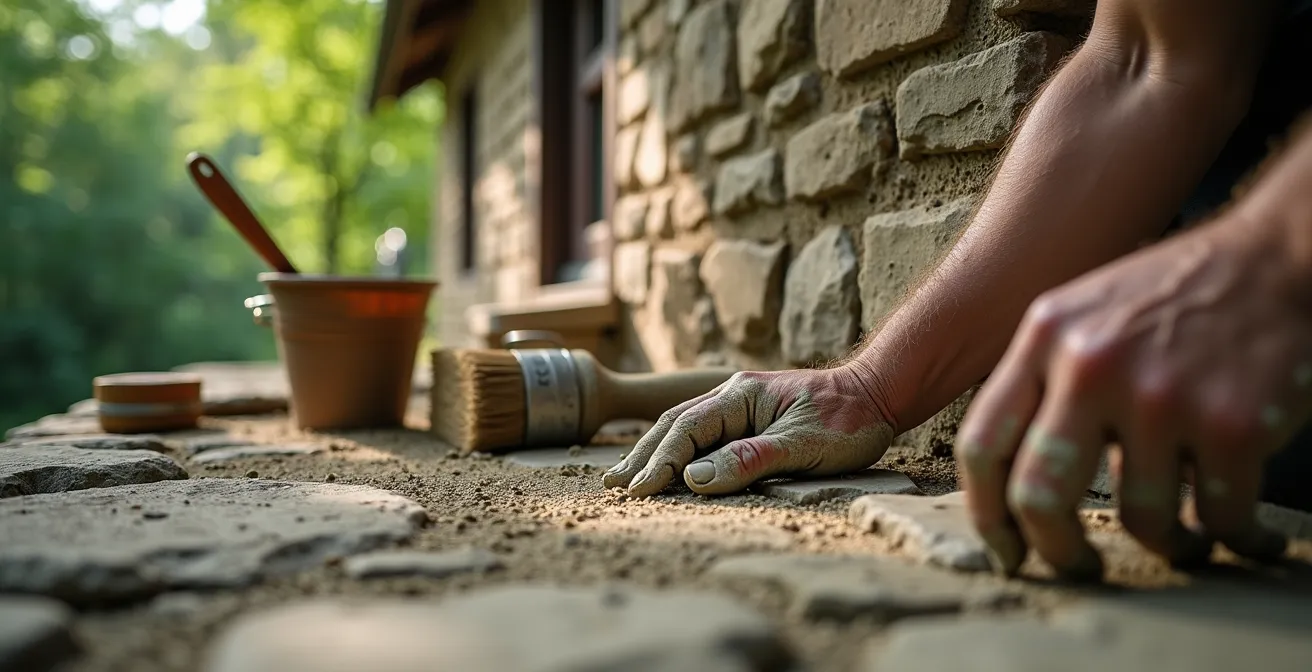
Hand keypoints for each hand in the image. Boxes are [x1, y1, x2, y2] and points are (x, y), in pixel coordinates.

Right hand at [602, 367, 895, 497]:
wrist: (881, 394)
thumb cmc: (849, 420)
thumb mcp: (803, 446)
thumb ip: (750, 460)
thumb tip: (695, 479)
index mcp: (741, 396)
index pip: (686, 430)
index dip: (660, 462)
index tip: (639, 491)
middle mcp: (734, 395)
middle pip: (675, 425)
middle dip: (643, 456)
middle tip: (613, 486)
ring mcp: (741, 405)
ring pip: (685, 427)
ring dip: (654, 453)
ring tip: (626, 476)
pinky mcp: (751, 419)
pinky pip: (704, 434)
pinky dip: (679, 451)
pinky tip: (667, 464)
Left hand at [956, 214, 1311, 579]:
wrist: (1275, 259)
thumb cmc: (1170, 298)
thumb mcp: (1081, 315)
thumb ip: (1039, 382)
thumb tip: (1006, 488)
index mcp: (1044, 338)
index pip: (982, 444)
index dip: (986, 515)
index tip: (1006, 550)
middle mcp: (1092, 365)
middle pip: (1038, 497)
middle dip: (1056, 553)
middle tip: (1078, 568)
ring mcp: (1162, 396)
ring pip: (1141, 519)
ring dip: (1167, 546)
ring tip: (1183, 540)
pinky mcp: (1233, 423)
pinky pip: (1218, 518)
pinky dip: (1232, 538)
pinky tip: (1244, 535)